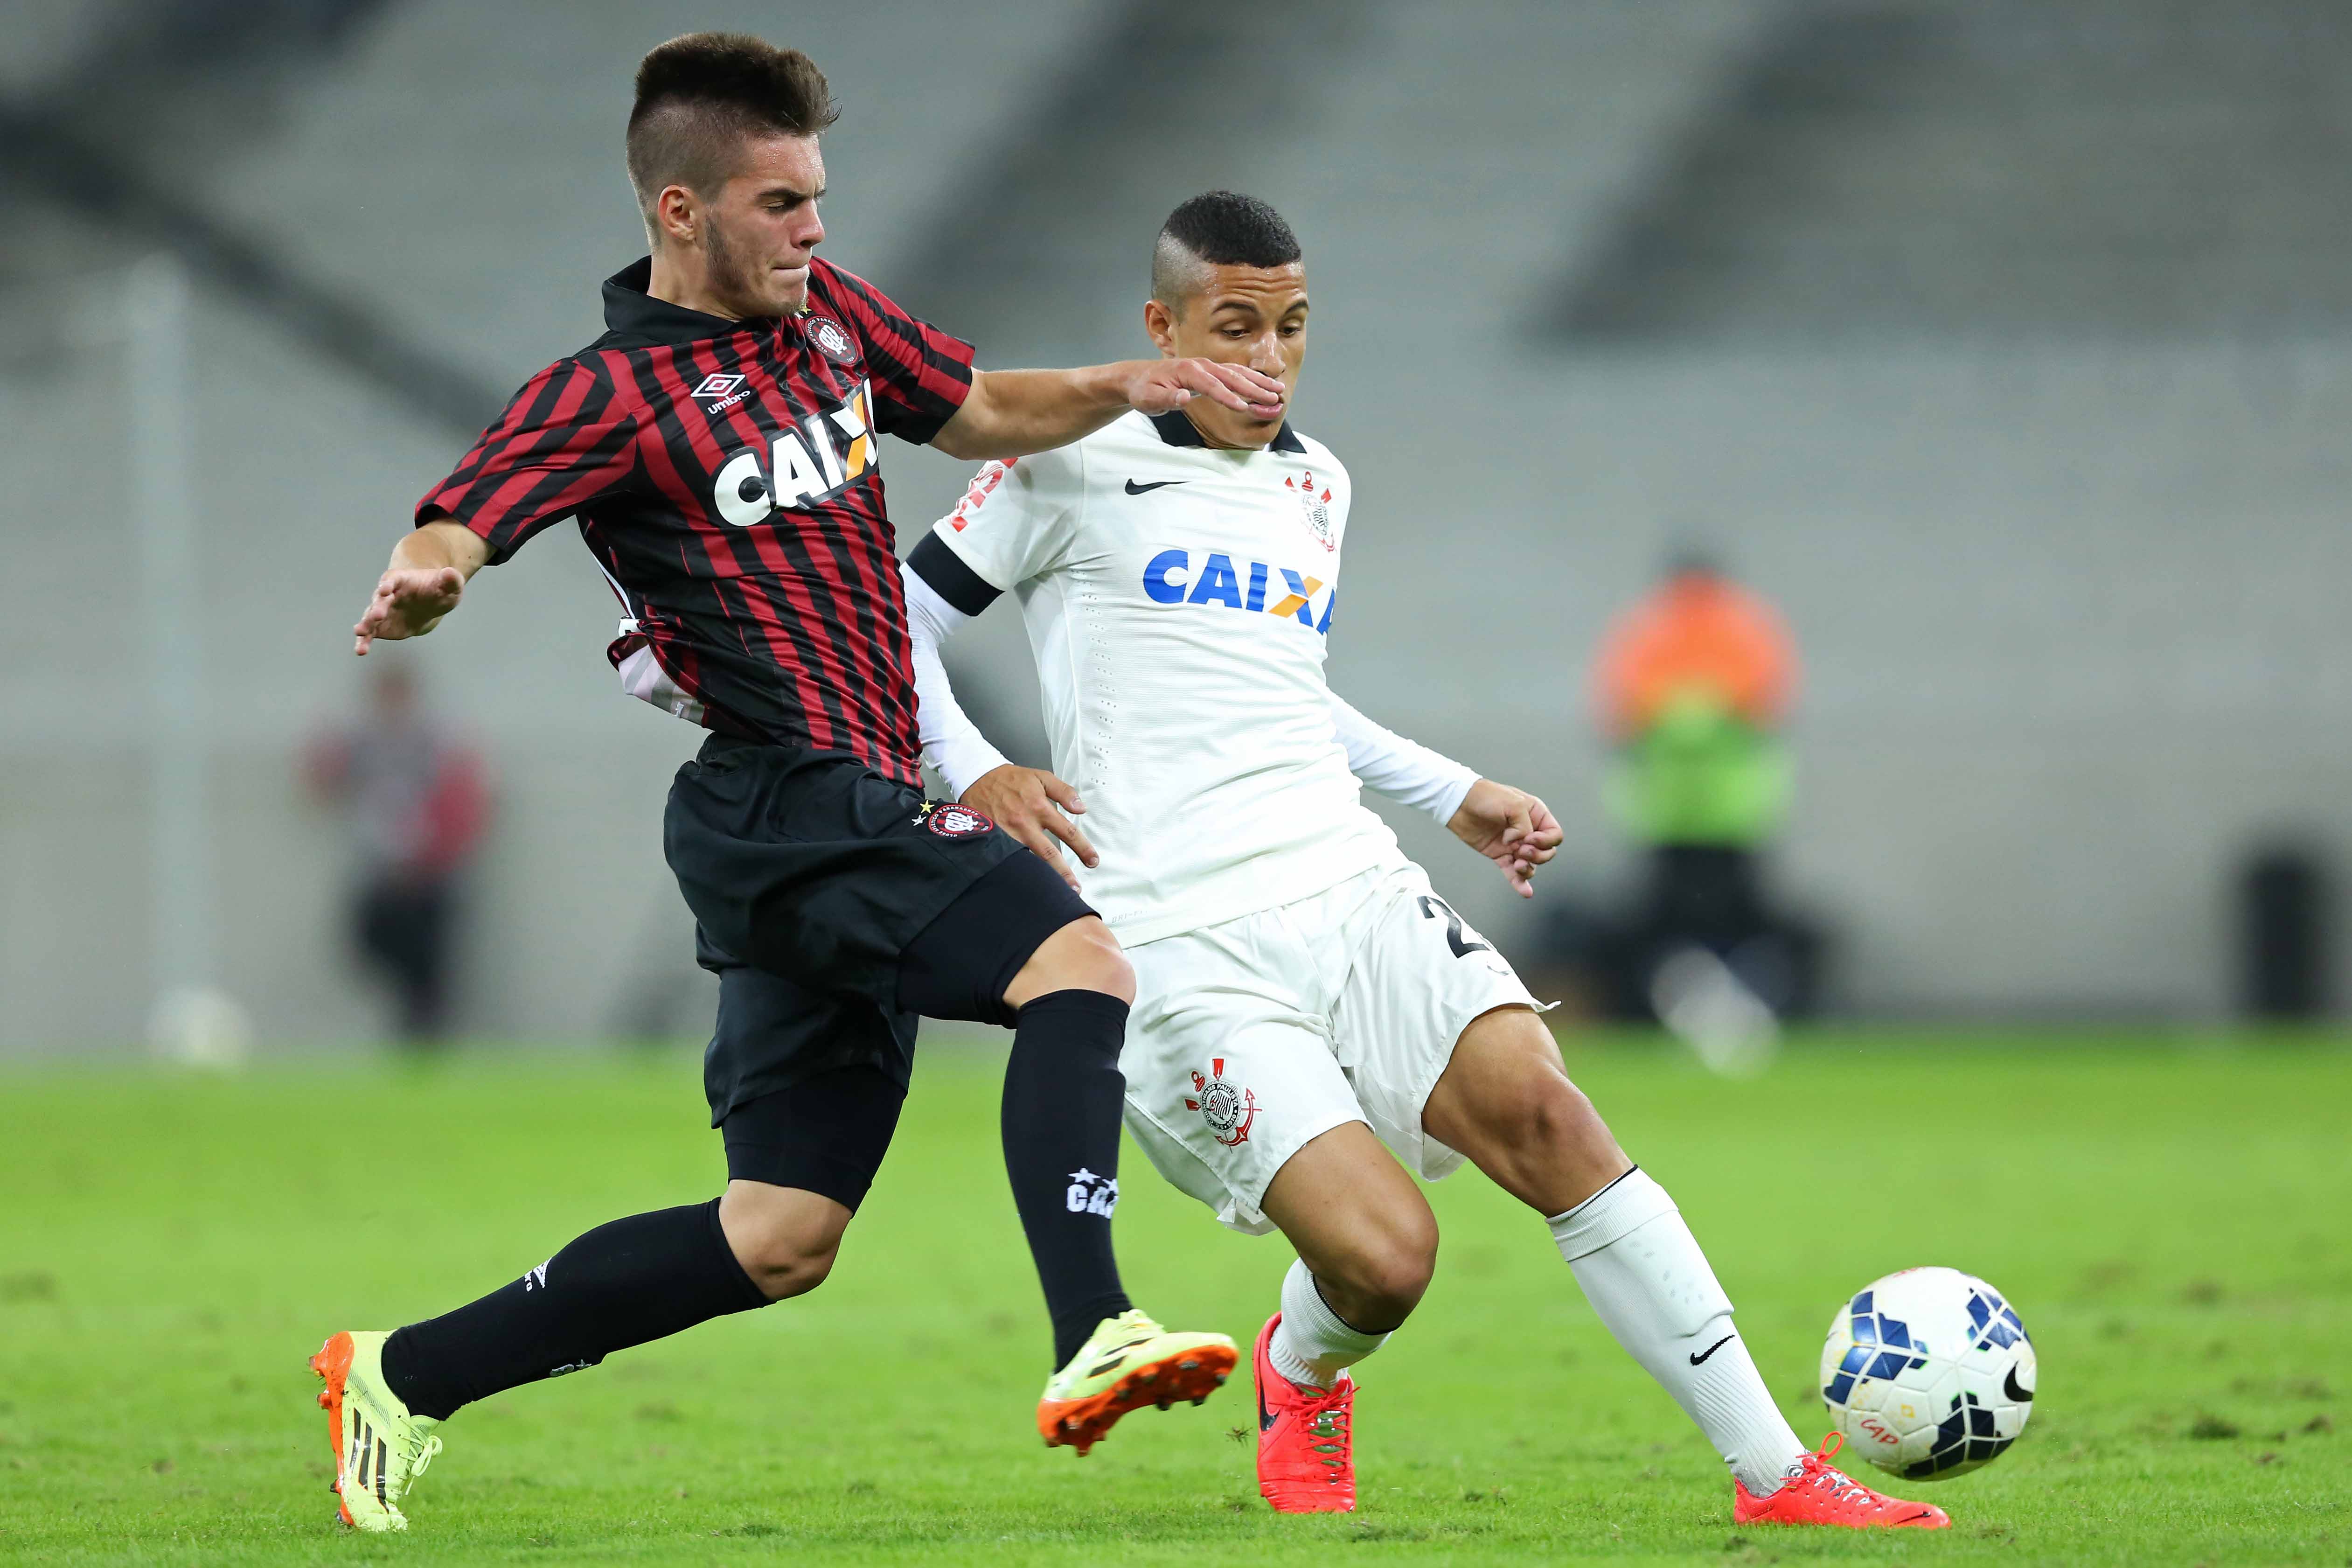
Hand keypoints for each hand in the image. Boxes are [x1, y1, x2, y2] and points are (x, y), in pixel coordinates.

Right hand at [354, 566, 465, 654]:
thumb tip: (450, 573)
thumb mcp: (450, 585)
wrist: (430, 604)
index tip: (385, 589)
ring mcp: (381, 611)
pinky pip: (370, 634)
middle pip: (379, 600)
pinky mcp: (380, 626)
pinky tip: (361, 650)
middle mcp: (386, 594)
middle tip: (376, 616)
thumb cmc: (439, 590)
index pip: (391, 579)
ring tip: (360, 633)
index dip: (388, 584)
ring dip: (365, 624)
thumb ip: (451, 579)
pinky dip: (364, 641)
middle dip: (377, 607)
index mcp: (401, 580)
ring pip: (370, 617)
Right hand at [962, 764, 1098, 890]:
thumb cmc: (1009, 779)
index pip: (1068, 832)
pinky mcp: (993, 840)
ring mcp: (1007, 834)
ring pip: (1027, 860)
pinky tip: (1025, 883)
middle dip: (1064, 873)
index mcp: (1039, 807)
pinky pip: (1007, 859)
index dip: (1083, 848)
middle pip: (1049, 854)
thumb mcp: (1041, 777)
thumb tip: (1081, 808)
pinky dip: (1017, 871)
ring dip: (1041, 877)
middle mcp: (1024, 822)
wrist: (977, 777)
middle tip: (1075, 887)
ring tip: (1053, 892)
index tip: (1092, 860)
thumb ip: (1064, 792)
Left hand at [1124, 358, 1285, 420]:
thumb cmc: (1144, 390)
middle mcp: (1201, 365)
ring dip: (1258, 381)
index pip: (1212, 386)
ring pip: (1237, 372)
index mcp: (1188, 371)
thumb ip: (1168, 399)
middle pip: (1232, 376)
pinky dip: (1251, 378)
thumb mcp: (1150, 399)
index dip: (1228, 397)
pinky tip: (1264, 385)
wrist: (1139, 377)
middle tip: (1274, 398)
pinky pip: (1234, 373)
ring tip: (1278, 390)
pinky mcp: (1210, 371)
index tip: (1243, 408)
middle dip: (1254, 388)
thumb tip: (1184, 397)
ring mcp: (1207, 366)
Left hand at [1446, 779, 1562, 898]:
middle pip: (1546, 852)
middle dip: (1537, 856)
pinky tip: (1526, 892)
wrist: (1459, 802)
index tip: (1529, 838)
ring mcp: (1514, 844)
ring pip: (1531, 864)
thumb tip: (1519, 843)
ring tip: (1517, 865)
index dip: (1546, 841)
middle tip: (1522, 850)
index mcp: (1535, 815)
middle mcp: (1527, 831)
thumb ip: (1523, 825)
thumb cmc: (1486, 795)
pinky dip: (1519, 883)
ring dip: (1528, 869)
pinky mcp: (1500, 854)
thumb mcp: (1512, 803)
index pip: (1554, 835)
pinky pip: (1512, 872)